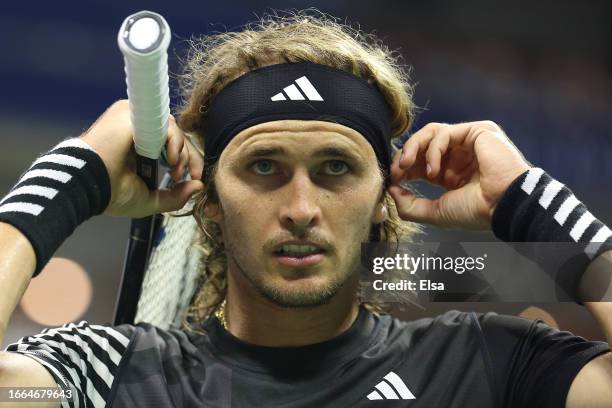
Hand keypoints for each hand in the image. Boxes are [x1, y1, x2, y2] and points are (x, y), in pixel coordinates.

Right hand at [80, 100, 203, 217]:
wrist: (89, 186)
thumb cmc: (112, 194)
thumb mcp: (150, 199)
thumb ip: (175, 196)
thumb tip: (199, 187)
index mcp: (139, 147)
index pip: (172, 146)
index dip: (189, 161)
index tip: (196, 178)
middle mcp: (137, 130)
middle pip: (176, 136)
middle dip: (189, 158)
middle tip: (188, 176)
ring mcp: (133, 120)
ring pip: (172, 129)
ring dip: (181, 151)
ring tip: (176, 170)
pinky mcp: (131, 114)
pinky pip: (163, 123)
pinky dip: (173, 141)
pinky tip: (172, 159)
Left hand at [388, 121, 529, 229]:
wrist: (503, 206)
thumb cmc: (476, 211)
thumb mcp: (435, 212)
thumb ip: (410, 205)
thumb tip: (391, 190)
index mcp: (451, 173)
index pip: (420, 161)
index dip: (403, 168)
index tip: (392, 179)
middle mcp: (459, 156)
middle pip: (423, 144)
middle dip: (405, 156)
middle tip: (396, 171)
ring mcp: (468, 142)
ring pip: (431, 132)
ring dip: (413, 147)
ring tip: (405, 165)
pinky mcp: (477, 131)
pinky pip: (445, 133)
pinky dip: (433, 150)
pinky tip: (432, 170)